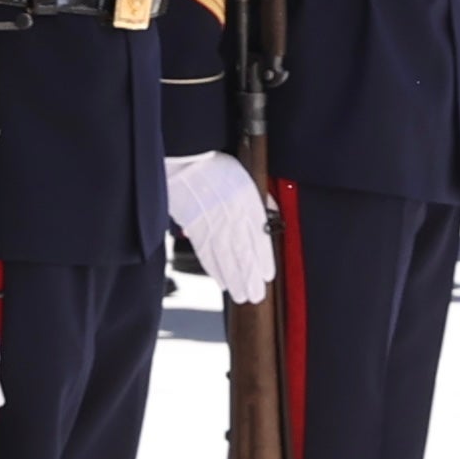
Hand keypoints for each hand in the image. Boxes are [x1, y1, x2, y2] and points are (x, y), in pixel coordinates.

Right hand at [164, 150, 274, 305]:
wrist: (187, 161)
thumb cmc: (218, 168)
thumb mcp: (247, 179)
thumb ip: (260, 200)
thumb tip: (272, 217)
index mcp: (246, 203)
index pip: (257, 238)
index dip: (262, 260)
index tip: (267, 276)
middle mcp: (229, 217)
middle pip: (241, 253)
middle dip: (248, 278)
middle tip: (255, 296)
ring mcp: (210, 224)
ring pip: (223, 258)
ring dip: (233, 280)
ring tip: (241, 296)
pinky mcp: (193, 228)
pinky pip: (205, 253)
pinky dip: (214, 270)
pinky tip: (221, 282)